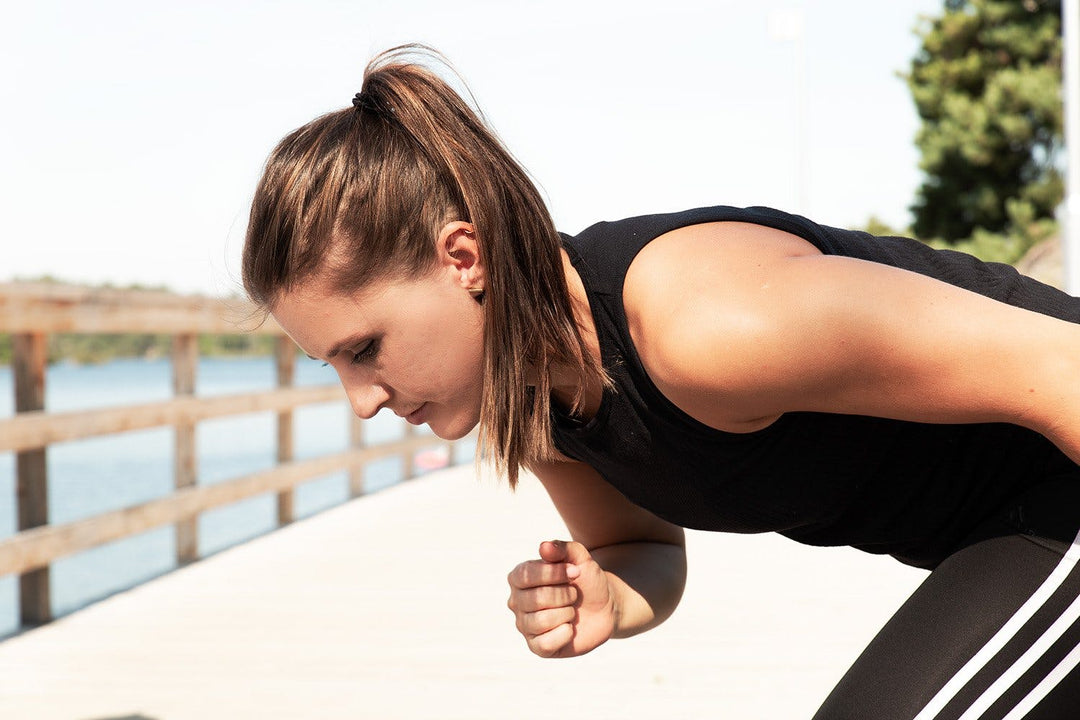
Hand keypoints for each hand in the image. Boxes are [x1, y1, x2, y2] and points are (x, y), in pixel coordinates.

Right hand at [506, 540, 615, 657]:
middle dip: (564, 595)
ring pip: (541, 621)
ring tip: (571, 610)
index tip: (576, 572)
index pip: (527, 574)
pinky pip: (546, 643)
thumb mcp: (580, 558)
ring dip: (566, 613)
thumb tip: (544, 547)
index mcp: (519, 577)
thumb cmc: (586, 580)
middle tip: (574, 594)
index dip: (555, 573)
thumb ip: (562, 549)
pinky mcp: (537, 647)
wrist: (605, 606)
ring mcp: (525, 626)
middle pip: (536, 599)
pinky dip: (565, 633)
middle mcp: (516, 602)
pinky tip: (569, 628)